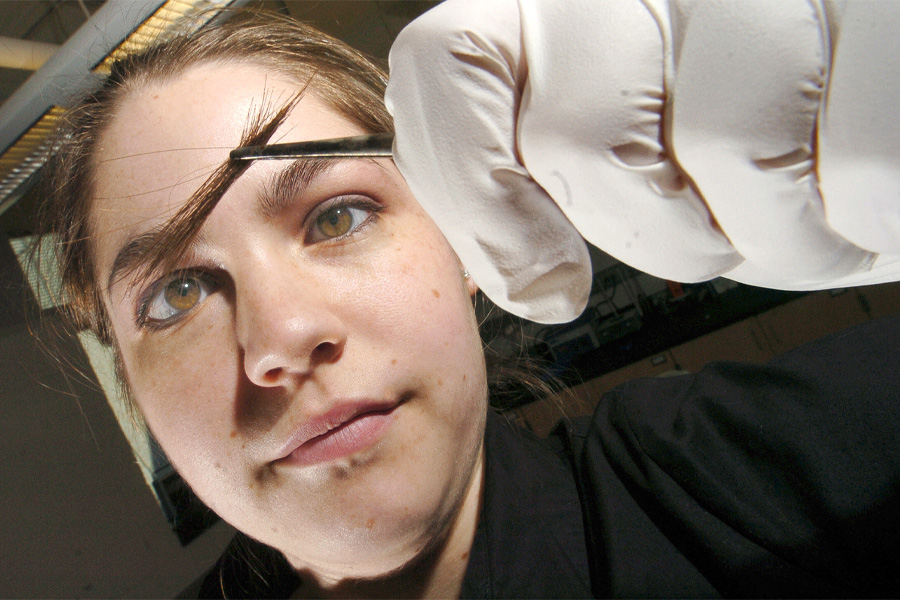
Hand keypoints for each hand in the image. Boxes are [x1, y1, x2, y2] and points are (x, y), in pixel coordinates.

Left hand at [386, 0, 899, 322]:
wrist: (878, 104)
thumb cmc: (760, 130)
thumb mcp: (630, 144)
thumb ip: (548, 178)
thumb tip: (526, 281)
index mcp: (563, 0)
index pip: (450, 65)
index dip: (471, 185)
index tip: (540, 278)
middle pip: (576, 134)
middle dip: (654, 229)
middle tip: (710, 214)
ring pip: (726, 148)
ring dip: (768, 231)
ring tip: (797, 200)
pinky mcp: (879, 23)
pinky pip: (855, 167)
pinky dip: (854, 220)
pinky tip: (855, 186)